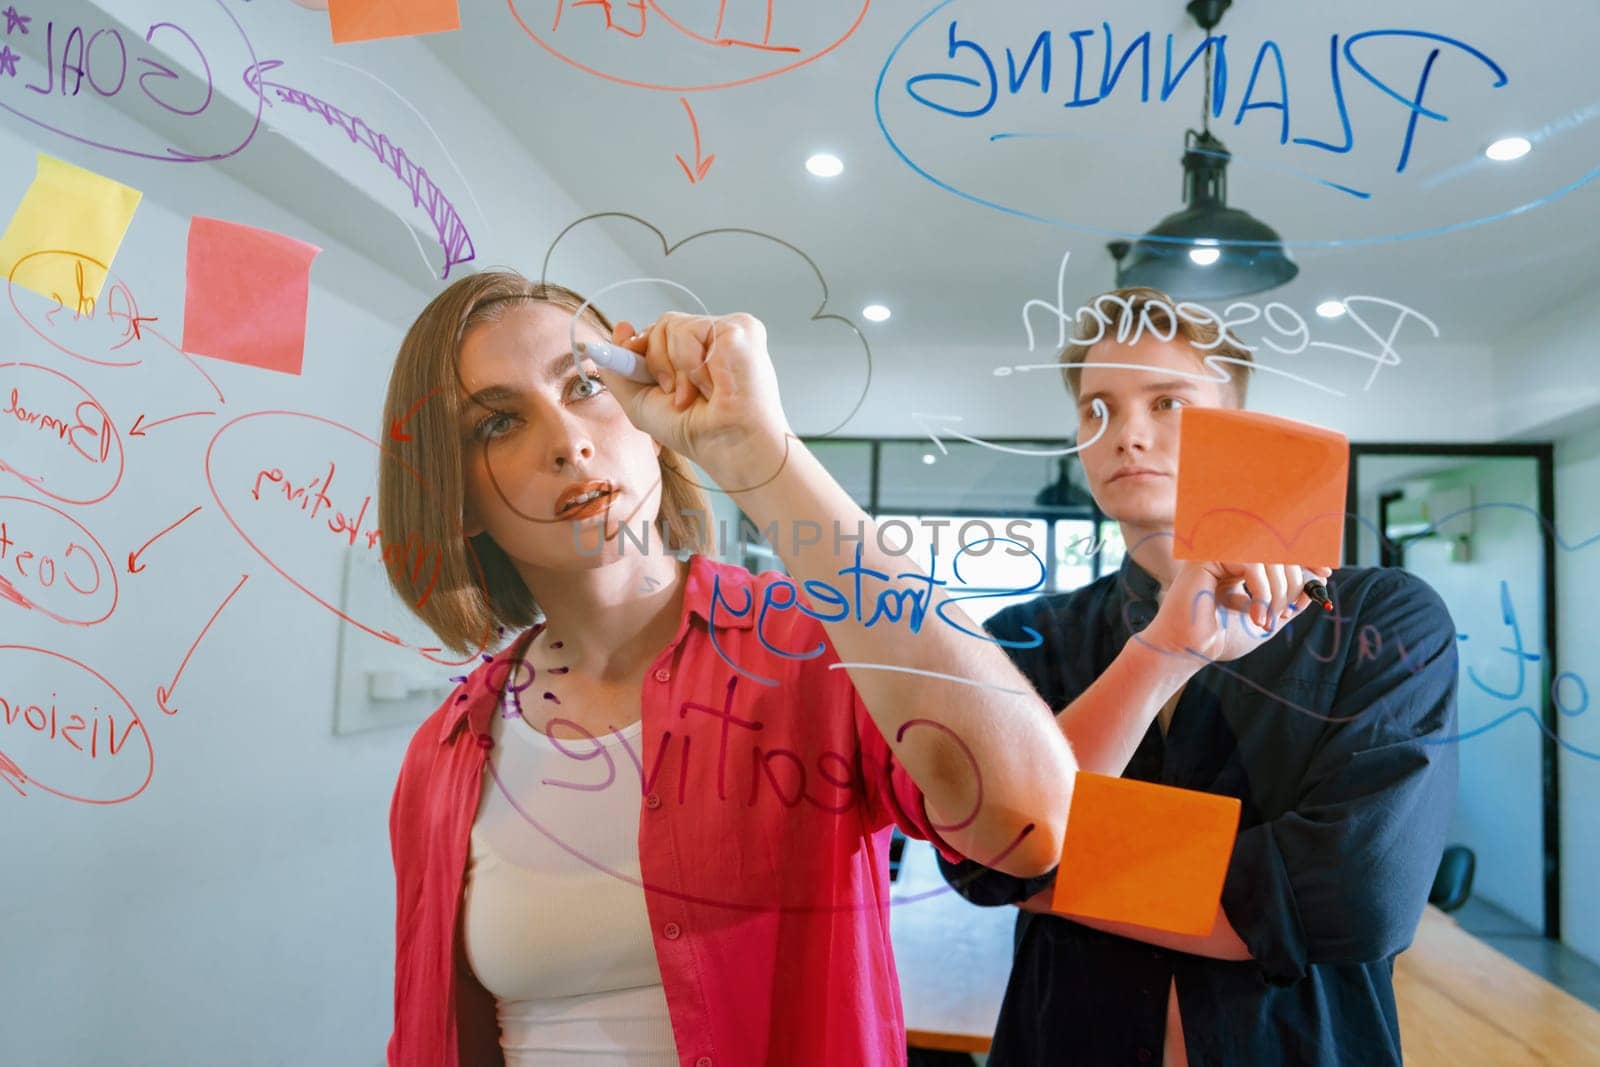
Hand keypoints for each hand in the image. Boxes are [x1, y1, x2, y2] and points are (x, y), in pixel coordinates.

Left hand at [597, 312, 790, 486]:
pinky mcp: (740, 328)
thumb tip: (619, 328)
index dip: (641, 347)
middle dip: (656, 363)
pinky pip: (690, 330)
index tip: (635, 364)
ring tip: (696, 394)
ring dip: (675, 369)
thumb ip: (620, 369)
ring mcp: (727, 331)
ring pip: (671, 325)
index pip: (659, 332)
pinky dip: (691, 364)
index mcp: (697, 354)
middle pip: (662, 325)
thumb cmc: (698, 433)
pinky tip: (713, 384)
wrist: (727, 446)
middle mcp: (713, 339)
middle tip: (676, 396)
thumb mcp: (642, 403)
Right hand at [1141, 561, 1333, 664]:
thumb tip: (1318, 581)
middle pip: (1278, 551)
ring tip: (1268, 619)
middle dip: (1293, 582)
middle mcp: (1228, 555)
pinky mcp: (1208, 558)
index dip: (1306, 558)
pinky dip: (1262, 590)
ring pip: (1267, 555)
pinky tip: (1255, 615)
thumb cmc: (1220, 639)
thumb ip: (1289, 601)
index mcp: (1239, 566)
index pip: (1278, 552)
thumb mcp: (1267, 620)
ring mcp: (1217, 553)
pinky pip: (1252, 562)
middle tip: (1287, 611)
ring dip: (1278, 590)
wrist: (1187, 652)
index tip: (1326, 572)